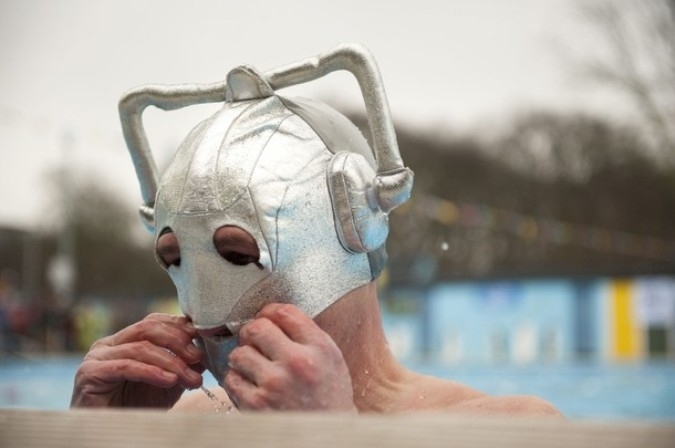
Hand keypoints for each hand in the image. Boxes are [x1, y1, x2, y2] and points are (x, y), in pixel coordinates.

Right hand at [71, 313, 203, 407]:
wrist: (110, 435)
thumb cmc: (135, 410)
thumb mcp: (166, 384)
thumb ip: (181, 364)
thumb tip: (203, 349)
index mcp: (124, 341)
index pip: (154, 322)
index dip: (179, 326)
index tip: (202, 337)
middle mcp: (108, 344)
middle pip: (148, 329)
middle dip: (178, 341)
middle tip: (198, 357)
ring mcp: (96, 357)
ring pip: (141, 348)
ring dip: (171, 362)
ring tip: (190, 378)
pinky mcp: (90, 373)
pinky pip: (126, 366)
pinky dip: (152, 372)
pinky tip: (170, 381)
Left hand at [224, 303, 355, 411]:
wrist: (327, 434)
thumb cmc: (329, 393)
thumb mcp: (331, 357)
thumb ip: (307, 334)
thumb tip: (273, 314)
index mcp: (318, 347)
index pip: (284, 312)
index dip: (270, 311)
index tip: (268, 318)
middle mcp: (296, 362)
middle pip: (256, 327)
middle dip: (252, 332)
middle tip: (255, 341)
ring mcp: (274, 384)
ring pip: (239, 352)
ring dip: (243, 357)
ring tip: (253, 366)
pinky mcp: (256, 405)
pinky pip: (231, 379)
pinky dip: (237, 380)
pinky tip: (250, 384)